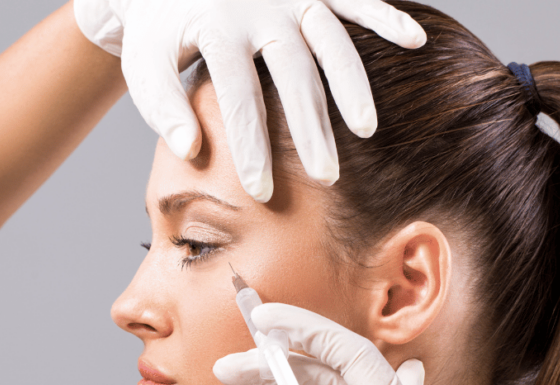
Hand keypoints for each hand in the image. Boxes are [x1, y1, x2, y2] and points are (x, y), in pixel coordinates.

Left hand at [73, 0, 425, 201]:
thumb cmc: (160, 31)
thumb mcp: (145, 63)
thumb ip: (162, 106)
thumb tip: (188, 150)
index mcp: (218, 29)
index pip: (238, 95)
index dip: (250, 145)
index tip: (261, 191)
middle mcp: (261, 8)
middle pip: (293, 73)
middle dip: (311, 127)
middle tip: (326, 178)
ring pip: (330, 40)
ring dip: (352, 84)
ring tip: (366, 130)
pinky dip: (385, 16)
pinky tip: (414, 40)